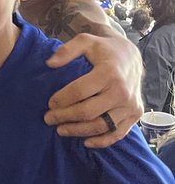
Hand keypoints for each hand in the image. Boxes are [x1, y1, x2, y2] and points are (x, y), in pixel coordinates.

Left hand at [45, 32, 142, 146]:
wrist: (130, 57)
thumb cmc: (103, 50)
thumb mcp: (85, 41)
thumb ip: (67, 50)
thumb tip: (49, 64)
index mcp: (109, 73)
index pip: (79, 91)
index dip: (61, 100)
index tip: (49, 104)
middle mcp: (122, 91)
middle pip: (88, 112)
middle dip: (64, 117)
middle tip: (48, 119)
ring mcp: (130, 105)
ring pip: (101, 126)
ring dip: (78, 131)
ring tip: (60, 130)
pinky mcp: (135, 114)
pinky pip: (118, 133)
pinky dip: (102, 141)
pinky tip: (85, 142)